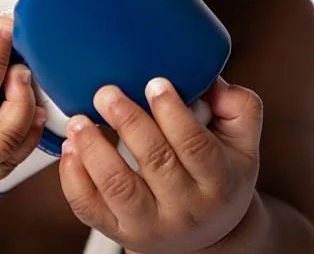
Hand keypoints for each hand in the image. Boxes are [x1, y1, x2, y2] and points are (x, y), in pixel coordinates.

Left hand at [59, 77, 262, 253]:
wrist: (207, 233)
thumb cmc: (220, 176)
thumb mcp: (243, 141)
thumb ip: (237, 105)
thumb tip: (210, 80)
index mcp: (219, 181)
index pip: (196, 145)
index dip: (173, 112)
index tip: (155, 82)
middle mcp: (185, 207)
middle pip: (155, 161)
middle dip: (128, 121)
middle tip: (107, 92)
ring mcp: (149, 223)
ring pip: (118, 186)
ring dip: (94, 149)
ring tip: (80, 120)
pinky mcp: (119, 231)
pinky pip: (89, 207)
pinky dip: (74, 178)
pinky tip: (71, 149)